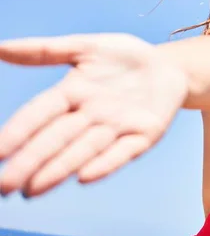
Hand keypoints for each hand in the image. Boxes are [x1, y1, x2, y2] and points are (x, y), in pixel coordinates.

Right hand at [0, 33, 188, 197]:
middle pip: (57, 139)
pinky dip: (106, 163)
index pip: (40, 114)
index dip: (19, 131)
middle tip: (6, 186)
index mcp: (72, 93)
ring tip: (34, 188)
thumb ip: (46, 50)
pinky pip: (123, 151)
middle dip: (31, 161)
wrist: (168, 65)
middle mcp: (91, 116)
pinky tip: (85, 177)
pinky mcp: (144, 135)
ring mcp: (117, 127)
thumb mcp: (88, 46)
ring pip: (84, 150)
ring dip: (60, 169)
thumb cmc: (125, 57)